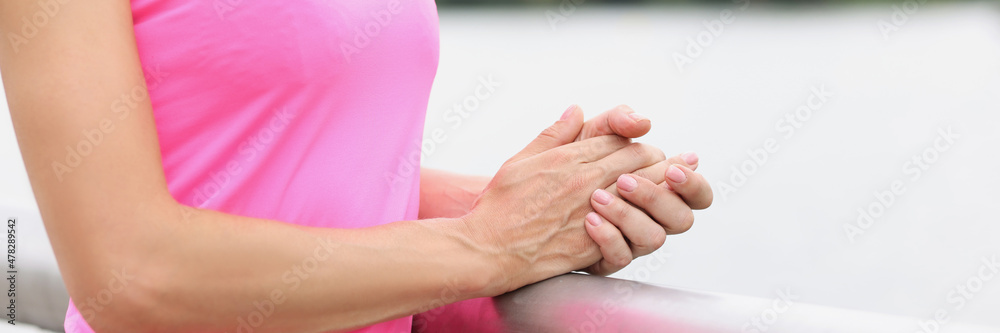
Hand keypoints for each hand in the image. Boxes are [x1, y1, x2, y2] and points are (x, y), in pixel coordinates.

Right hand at [462, 108, 665, 293]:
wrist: (489, 250)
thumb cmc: (499, 207)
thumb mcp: (520, 160)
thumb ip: (553, 135)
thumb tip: (576, 110)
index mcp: (567, 158)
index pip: (617, 139)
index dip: (634, 141)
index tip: (641, 147)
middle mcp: (583, 180)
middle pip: (636, 159)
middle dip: (653, 158)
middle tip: (661, 163)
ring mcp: (591, 210)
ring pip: (641, 188)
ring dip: (657, 185)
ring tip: (664, 187)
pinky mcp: (594, 240)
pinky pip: (631, 223)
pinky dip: (645, 217)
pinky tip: (649, 218)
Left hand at [570, 104, 713, 275]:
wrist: (525, 199)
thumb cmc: (563, 164)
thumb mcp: (587, 134)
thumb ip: (615, 121)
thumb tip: (643, 121)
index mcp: (655, 187)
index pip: (695, 192)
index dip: (692, 182)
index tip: (674, 168)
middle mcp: (648, 217)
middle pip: (682, 219)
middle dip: (659, 197)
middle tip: (626, 181)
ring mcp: (628, 240)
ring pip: (653, 239)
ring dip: (629, 215)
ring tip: (597, 198)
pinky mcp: (604, 258)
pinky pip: (620, 258)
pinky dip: (608, 237)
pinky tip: (589, 220)